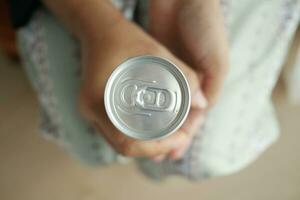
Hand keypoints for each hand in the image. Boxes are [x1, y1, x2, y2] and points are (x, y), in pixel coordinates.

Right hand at [78, 14, 206, 158]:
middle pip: (124, 148)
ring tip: (170, 136)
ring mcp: (90, 112)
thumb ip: (182, 74)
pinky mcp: (95, 110)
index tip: (179, 138)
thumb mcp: (155, 52)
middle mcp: (90, 112)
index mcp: (99, 101)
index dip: (156, 148)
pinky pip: (116, 133)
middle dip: (154, 149)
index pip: (127, 143)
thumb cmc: (123, 37)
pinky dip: (136, 136)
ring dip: (146, 145)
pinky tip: (153, 128)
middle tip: (178, 139)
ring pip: (119, 143)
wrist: (97, 29)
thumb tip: (202, 102)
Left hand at [150, 0, 228, 159]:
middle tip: (157, 155)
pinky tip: (138, 118)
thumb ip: (210, 84)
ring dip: (157, 127)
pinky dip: (148, 108)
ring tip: (145, 143)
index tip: (172, 152)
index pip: (195, 118)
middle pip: (178, 118)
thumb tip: (202, 108)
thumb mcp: (215, 57)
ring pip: (164, 109)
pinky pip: (152, 93)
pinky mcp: (156, 68)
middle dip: (169, 138)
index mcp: (206, 83)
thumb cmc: (204, 25)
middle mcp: (189, 83)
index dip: (184, 137)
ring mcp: (172, 76)